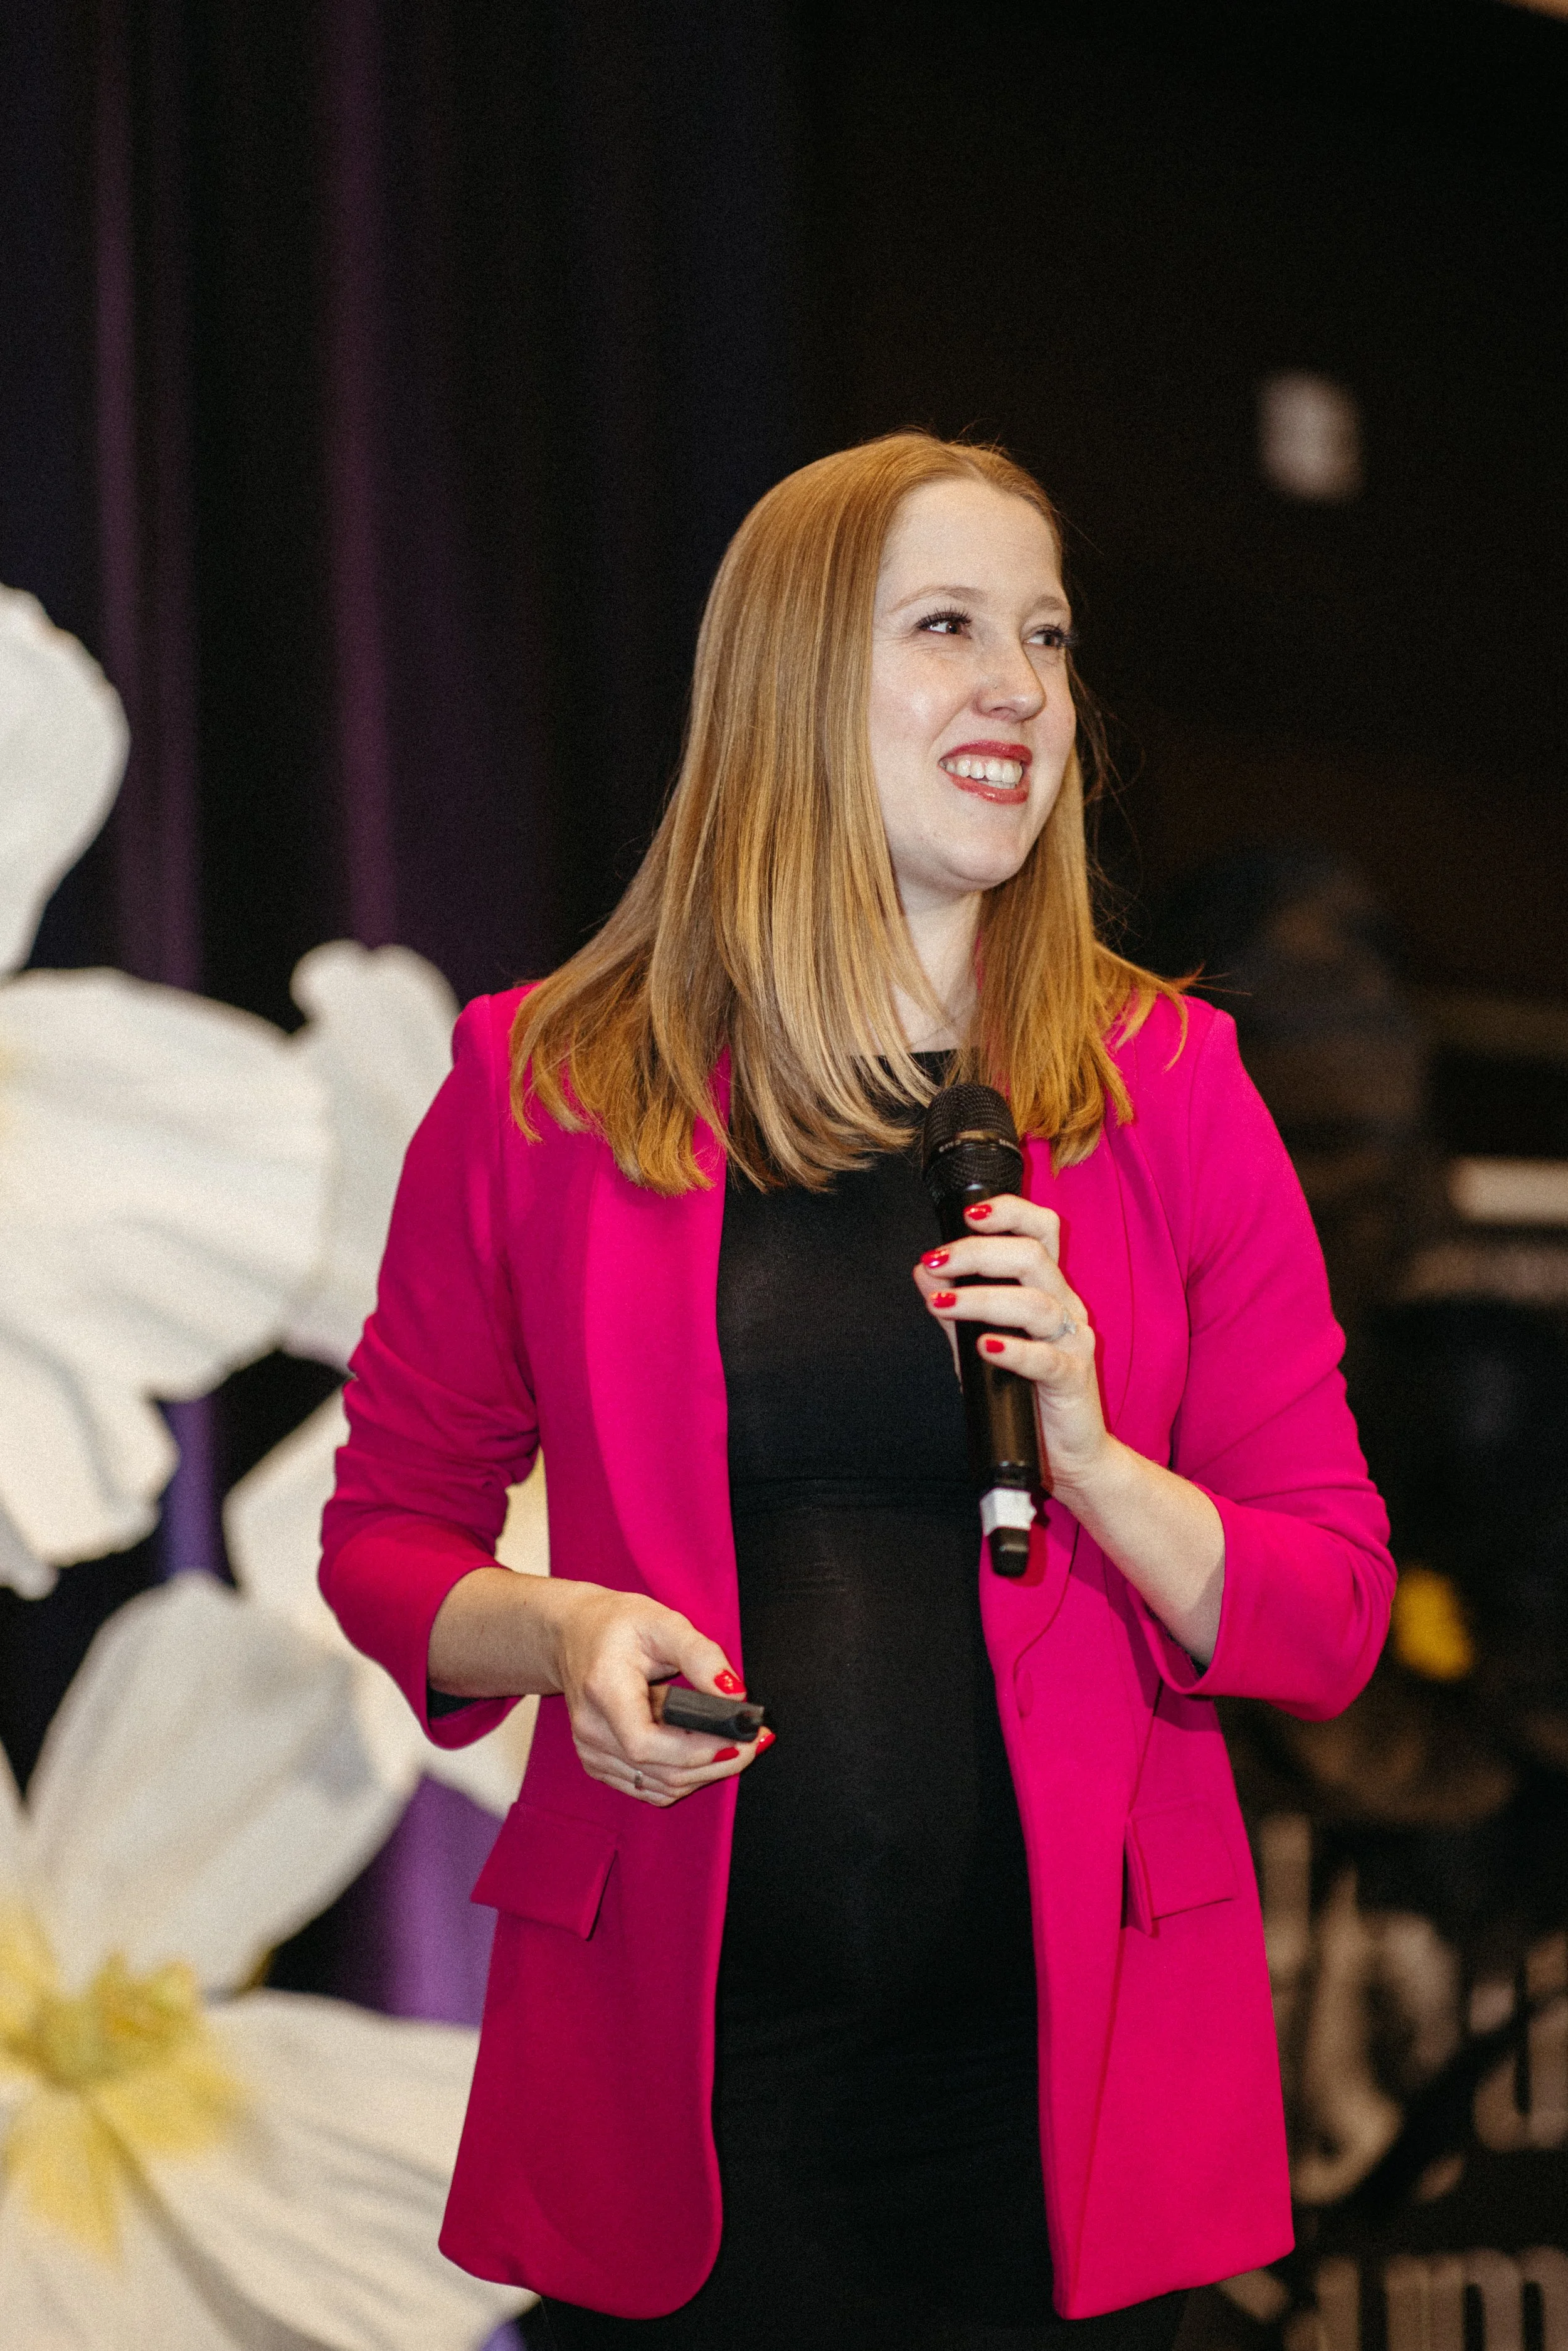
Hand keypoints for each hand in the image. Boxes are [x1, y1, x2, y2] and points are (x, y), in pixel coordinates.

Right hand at [551, 1582, 767, 1807]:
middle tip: (755, 1741)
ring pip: (660, 1787)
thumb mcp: (663, 1622)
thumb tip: (734, 1694)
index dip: (698, 1750)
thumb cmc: (616, 1625)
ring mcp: (592, 1752)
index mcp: (603, 1691)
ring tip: (737, 1745)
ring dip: (705, 1773)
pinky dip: (684, 1777)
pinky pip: (650, 1787)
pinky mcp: (599, 1763)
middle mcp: (592, 1730)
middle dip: (717, 1763)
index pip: (647, 1744)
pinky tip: (705, 1753)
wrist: (573, 1634)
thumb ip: (701, 1656)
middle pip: (661, 1773)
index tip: (741, 1738)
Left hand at [912, 1193, 1109, 1502]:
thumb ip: (957, 1307)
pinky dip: (1013, 1350)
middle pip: (1032, 1256)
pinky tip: (986, 1347)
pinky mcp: (1074, 1379)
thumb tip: (924, 1271)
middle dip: (978, 1252)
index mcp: (1047, 1289)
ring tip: (944, 1305)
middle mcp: (1064, 1308)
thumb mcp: (979, 1345)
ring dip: (983, 1299)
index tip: (967, 1215)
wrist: (1064, 1455)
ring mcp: (1073, 1342)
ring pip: (1035, 1303)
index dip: (1008, 1212)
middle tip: (937, 1263)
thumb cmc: (1023, 1396)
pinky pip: (1046, 1358)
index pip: (1040, 1231)